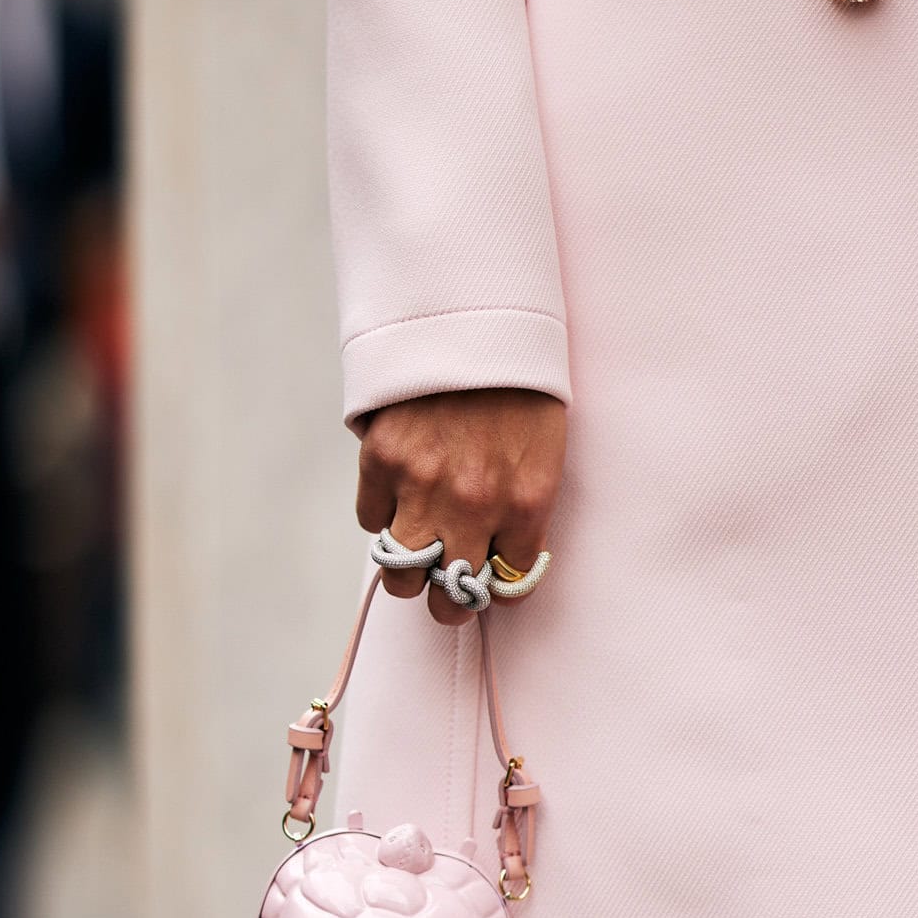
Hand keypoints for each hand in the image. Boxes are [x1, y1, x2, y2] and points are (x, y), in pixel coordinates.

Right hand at [356, 388, 565, 625]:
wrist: (473, 317)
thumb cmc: (519, 384)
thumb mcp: (547, 449)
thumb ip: (526, 509)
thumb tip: (503, 555)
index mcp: (527, 503)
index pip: (510, 586)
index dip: (497, 586)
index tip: (490, 578)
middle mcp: (474, 506)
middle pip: (448, 600)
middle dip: (448, 598)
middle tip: (447, 581)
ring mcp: (422, 487)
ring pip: (400, 577)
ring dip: (408, 569)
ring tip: (417, 547)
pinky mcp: (381, 461)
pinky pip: (370, 519)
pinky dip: (382, 511)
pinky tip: (399, 488)